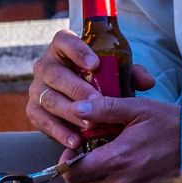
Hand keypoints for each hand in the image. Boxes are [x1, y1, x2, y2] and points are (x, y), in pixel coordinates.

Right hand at [26, 29, 155, 147]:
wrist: (81, 102)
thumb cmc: (99, 82)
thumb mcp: (116, 74)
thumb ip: (131, 74)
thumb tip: (147, 82)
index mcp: (63, 49)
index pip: (63, 41)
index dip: (77, 50)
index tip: (95, 64)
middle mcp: (45, 67)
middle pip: (55, 74)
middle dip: (76, 88)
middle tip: (96, 101)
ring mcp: (37, 89)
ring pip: (49, 99)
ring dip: (70, 113)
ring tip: (90, 125)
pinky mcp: (34, 110)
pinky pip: (42, 121)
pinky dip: (59, 132)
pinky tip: (76, 141)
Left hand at [55, 94, 181, 182]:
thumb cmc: (172, 124)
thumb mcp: (138, 109)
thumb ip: (104, 109)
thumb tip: (76, 108)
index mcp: (116, 161)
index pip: (72, 175)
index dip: (67, 163)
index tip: (75, 151)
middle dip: (85, 170)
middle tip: (97, 152)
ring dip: (104, 178)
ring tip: (121, 158)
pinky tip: (136, 169)